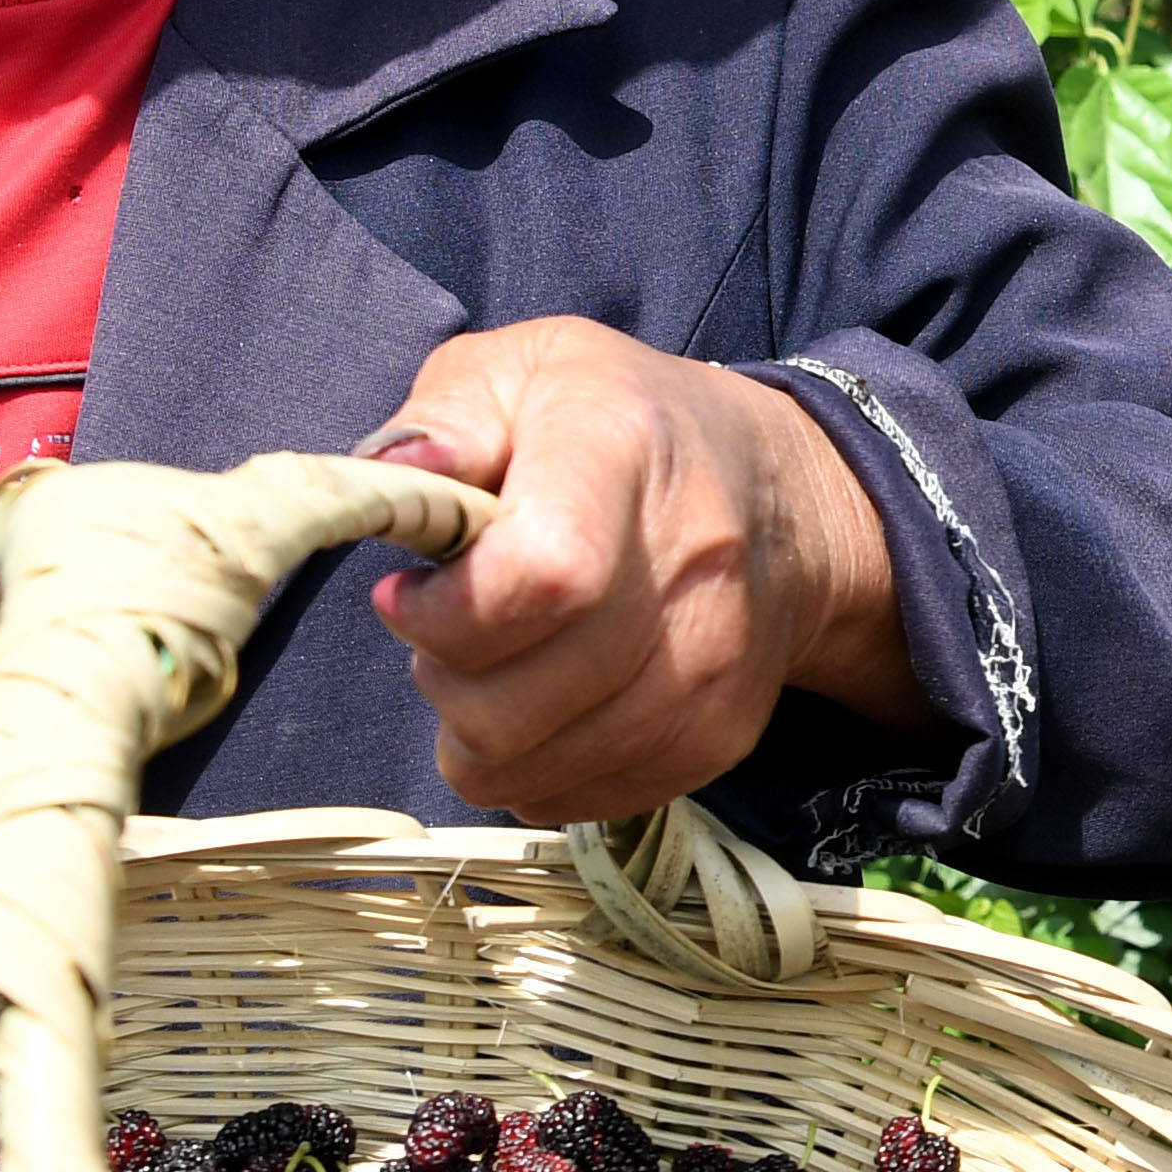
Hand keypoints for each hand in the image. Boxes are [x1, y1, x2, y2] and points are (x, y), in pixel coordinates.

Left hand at [361, 319, 928, 824]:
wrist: (784, 502)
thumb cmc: (627, 427)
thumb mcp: (525, 370)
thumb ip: (442, 419)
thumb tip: (388, 483)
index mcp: (622, 453)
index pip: (542, 577)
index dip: (445, 611)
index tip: (405, 592)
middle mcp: (689, 571)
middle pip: (517, 701)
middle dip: (443, 677)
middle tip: (448, 626)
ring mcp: (711, 670)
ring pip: (531, 767)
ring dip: (476, 730)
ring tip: (495, 662)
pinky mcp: (715, 740)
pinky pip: (570, 800)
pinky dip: (529, 766)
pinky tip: (543, 700)